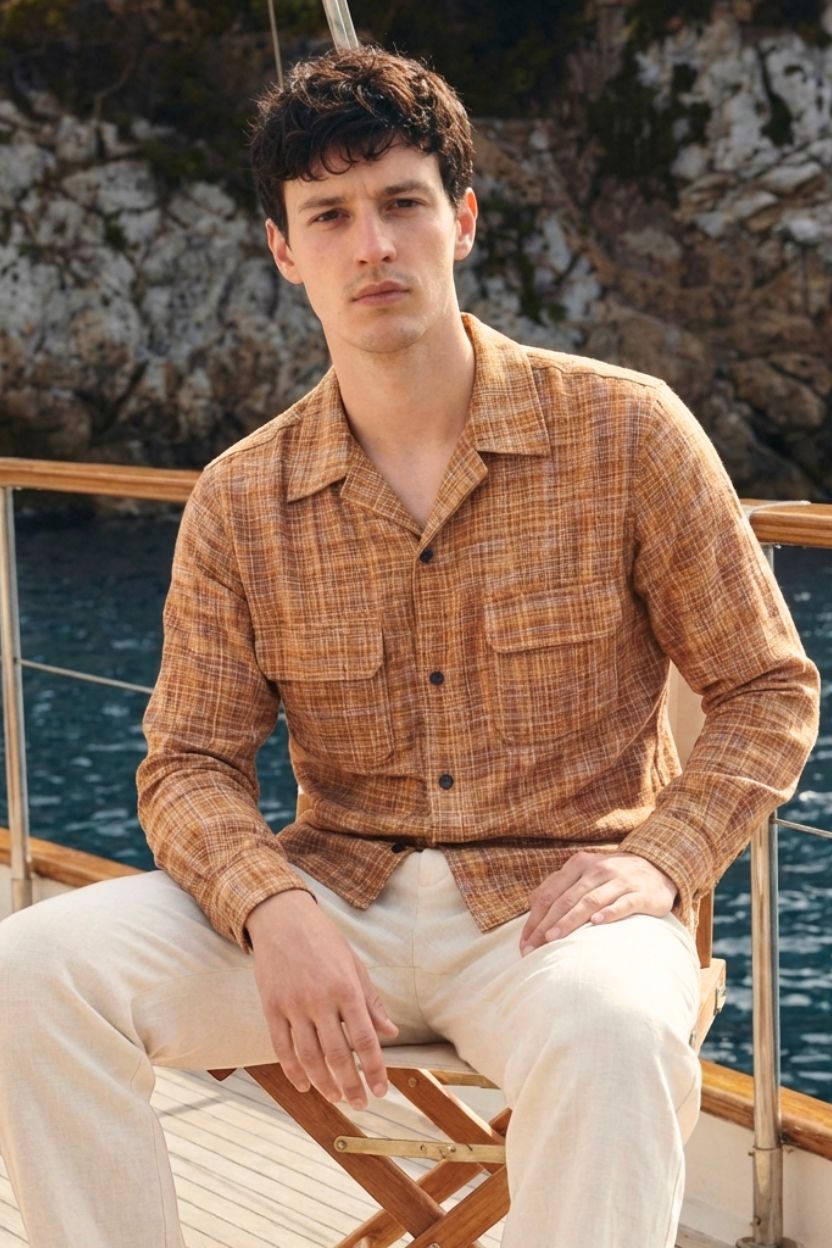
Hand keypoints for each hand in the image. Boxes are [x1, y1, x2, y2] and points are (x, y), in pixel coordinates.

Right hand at [247, 889, 397, 1109]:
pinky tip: (305, 1085)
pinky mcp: (271, 1007)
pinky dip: (293, 1071)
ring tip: (337, 1097)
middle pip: (337, 1054)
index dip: (374, 1068)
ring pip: (309, 1057)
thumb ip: (371, 1002)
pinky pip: (282, 1048)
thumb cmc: (324, 941)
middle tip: (360, 1103)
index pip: (364, 1038)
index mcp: (346, 988)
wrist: (282, 918)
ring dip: (324, 1083)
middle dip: (351, 1084)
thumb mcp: (353, 965)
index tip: (381, 1090)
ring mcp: (293, 1005)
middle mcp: (320, 999)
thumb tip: (391, 1032)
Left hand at [519, 852, 676, 955]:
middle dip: (547, 924)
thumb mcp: (586, 874)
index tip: (525, 942)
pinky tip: (597, 924)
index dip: (535, 918)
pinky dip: (610, 913)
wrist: (659, 867)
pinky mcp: (641, 893)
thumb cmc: (613, 878)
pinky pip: (623, 904)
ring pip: (590, 901)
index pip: (550, 893)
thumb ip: (562, 888)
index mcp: (579, 864)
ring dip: (570, 920)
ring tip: (554, 938)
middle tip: (534, 947)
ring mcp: (620, 880)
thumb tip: (533, 911)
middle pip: (566, 899)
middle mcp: (598, 869)